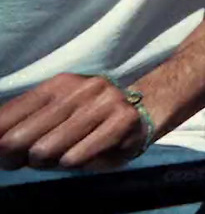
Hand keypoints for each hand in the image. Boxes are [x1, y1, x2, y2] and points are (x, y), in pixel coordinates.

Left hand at [0, 73, 145, 171]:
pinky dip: (72, 163)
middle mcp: (80, 89)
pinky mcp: (123, 121)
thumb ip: (27, 122)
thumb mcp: (59, 110)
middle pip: (22, 138)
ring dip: (47, 162)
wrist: (147, 109)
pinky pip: (78, 156)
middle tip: (28, 161)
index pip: (9, 115)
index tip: (3, 154)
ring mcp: (103, 103)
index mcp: (58, 84)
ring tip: (59, 158)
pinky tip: (78, 157)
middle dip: (17, 157)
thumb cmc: (92, 118)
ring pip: (48, 149)